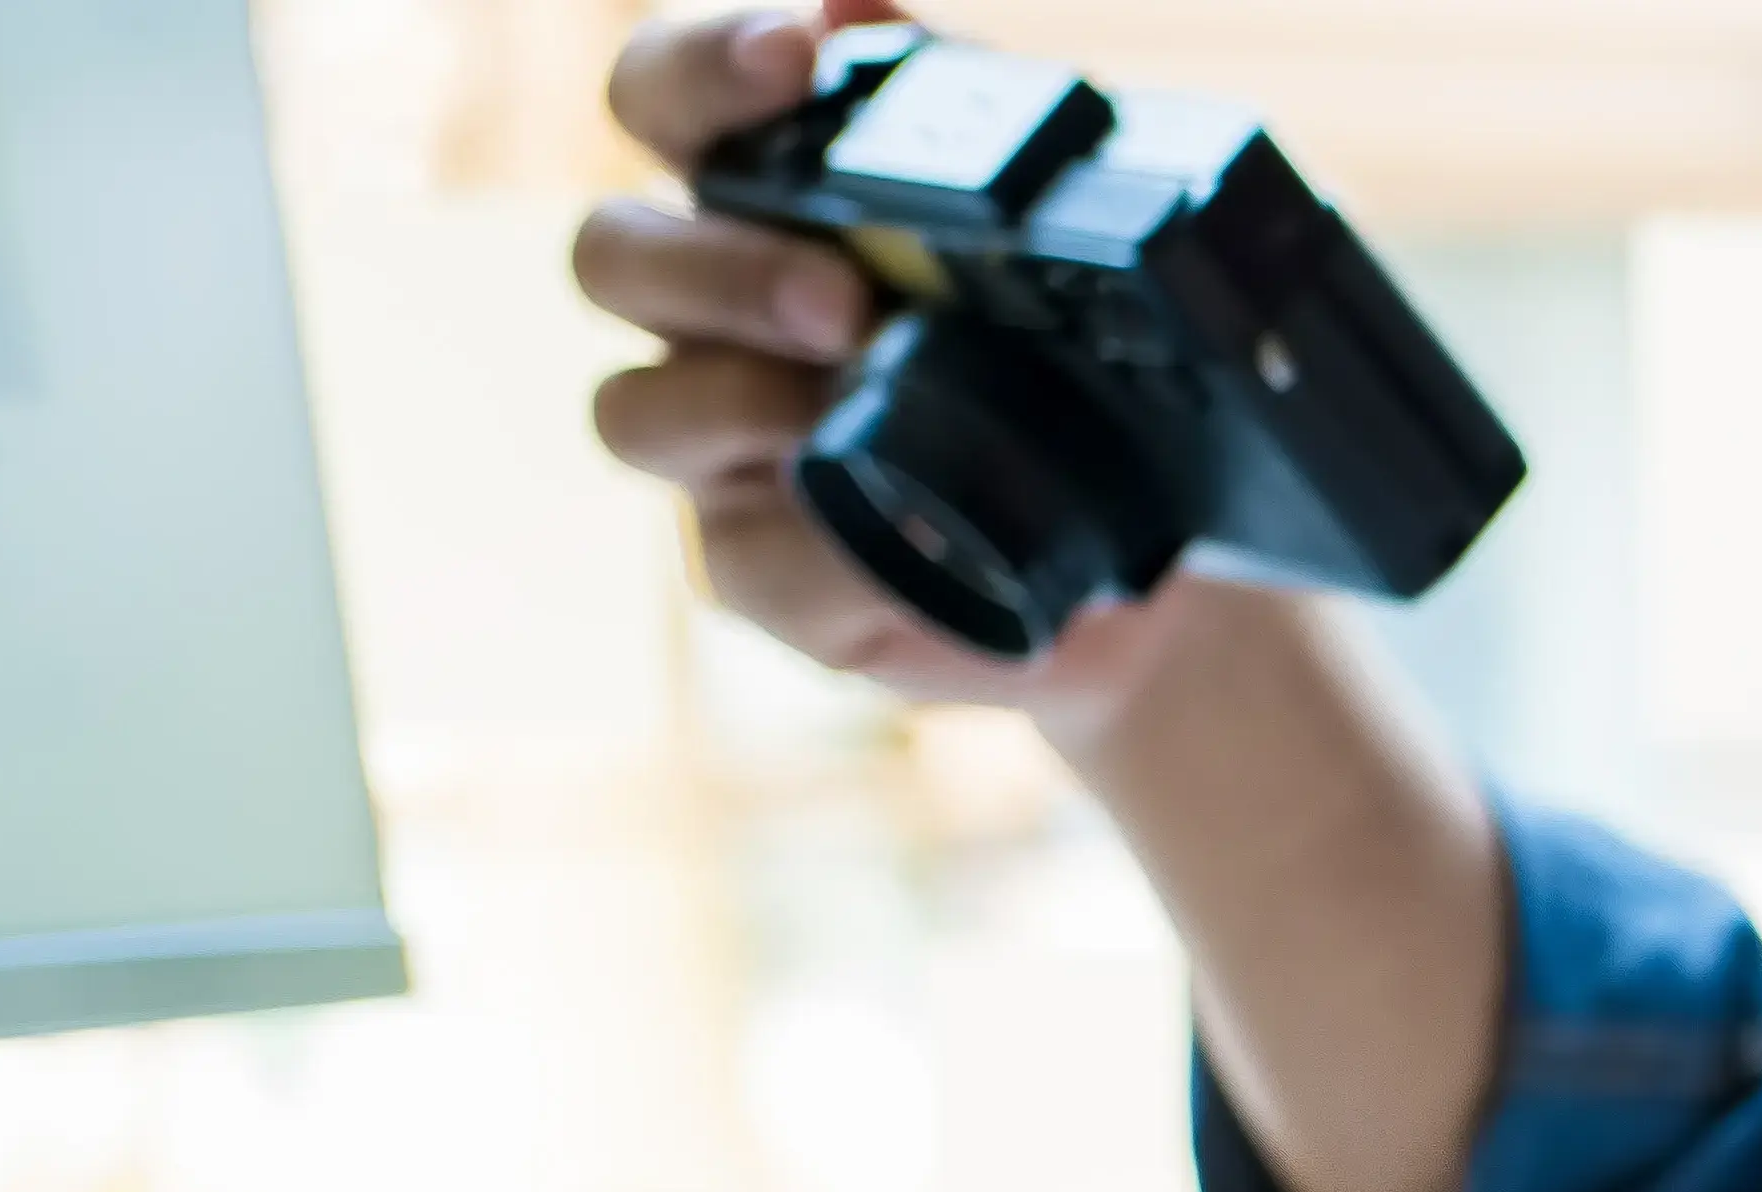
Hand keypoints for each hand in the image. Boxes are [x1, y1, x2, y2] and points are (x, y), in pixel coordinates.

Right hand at [573, 3, 1180, 727]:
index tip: (799, 53)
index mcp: (760, 195)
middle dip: (722, 266)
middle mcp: (711, 311)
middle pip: (611, 255)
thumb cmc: (1069, 354)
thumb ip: (964, 117)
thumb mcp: (1048, 227)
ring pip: (637, 412)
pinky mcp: (760, 566)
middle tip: (844, 301)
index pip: (664, 96)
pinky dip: (828, 552)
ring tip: (866, 409)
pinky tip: (903, 542)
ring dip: (739, 403)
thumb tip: (873, 15)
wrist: (1151, 540)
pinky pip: (747, 559)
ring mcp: (719, 445)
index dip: (706, 65)